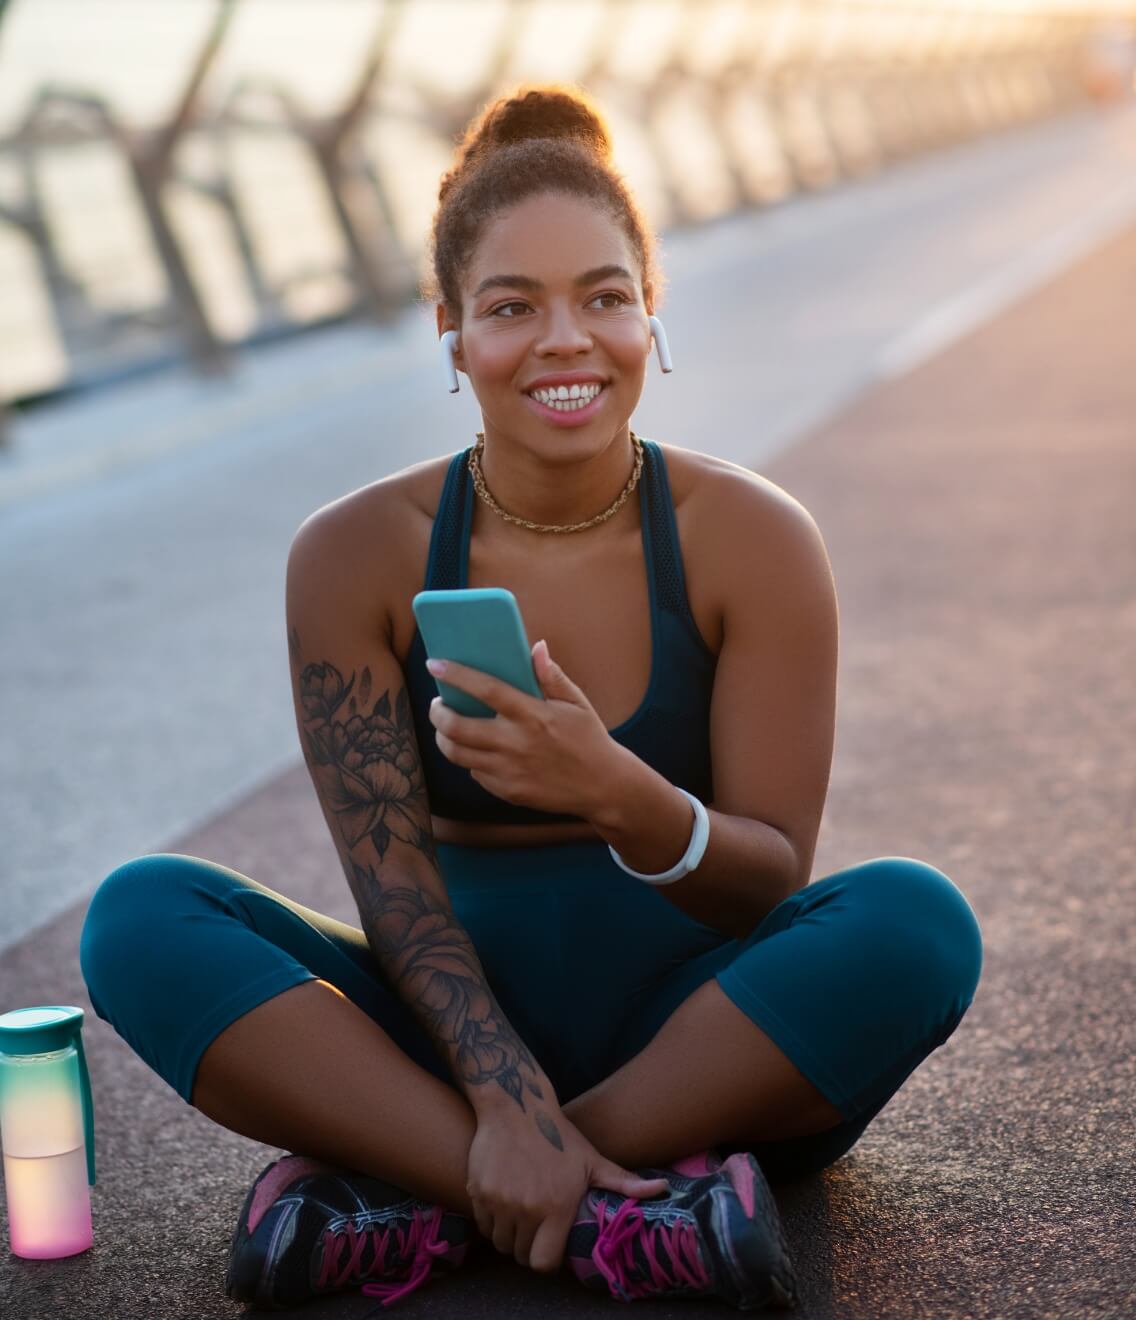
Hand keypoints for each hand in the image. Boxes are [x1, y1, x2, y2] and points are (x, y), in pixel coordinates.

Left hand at [426, 640, 620, 817]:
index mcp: (533, 715)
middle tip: (437, 704)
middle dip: (438, 714)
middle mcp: (516, 743)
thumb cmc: (589, 739)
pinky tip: (477, 749)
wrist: (603, 787)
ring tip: (447, 726)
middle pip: (458, 727)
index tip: (435, 664)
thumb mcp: (576, 703)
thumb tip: (536, 647)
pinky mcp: (508, 791)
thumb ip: (552, 676)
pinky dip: (470, 759)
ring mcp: (509, 771)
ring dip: (444, 738)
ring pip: (457, 754)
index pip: (486, 689)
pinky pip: (475, 773)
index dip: (456, 676)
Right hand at [465, 1101, 668, 1272]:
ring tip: (520, 1213)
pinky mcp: (478, 1192)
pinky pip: (482, 1224)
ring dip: (509, 1235)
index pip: (544, 1263)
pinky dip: (491, 1220)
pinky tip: (503, 1200)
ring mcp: (500, 1202)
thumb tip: (663, 1189)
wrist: (515, 1105)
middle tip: (536, 1226)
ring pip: (500, 1242)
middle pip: (521, 1255)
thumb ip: (624, 1182)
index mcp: (557, 1207)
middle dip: (528, 1247)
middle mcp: (526, 1209)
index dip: (547, 1258)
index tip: (549, 1243)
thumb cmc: (559, 1135)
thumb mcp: (592, 1160)